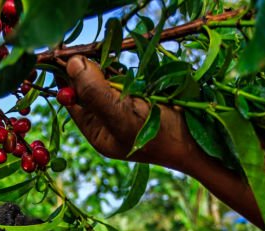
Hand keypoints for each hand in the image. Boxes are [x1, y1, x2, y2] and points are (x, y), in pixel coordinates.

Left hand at [61, 56, 195, 170]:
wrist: (198, 142)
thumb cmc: (158, 137)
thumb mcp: (122, 116)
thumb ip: (95, 93)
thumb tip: (72, 64)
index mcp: (96, 131)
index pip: (71, 100)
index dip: (66, 79)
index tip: (67, 57)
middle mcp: (106, 119)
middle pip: (86, 87)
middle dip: (86, 71)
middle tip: (90, 54)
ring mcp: (123, 106)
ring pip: (104, 79)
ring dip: (105, 68)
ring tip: (110, 66)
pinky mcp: (140, 94)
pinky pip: (123, 77)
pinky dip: (121, 69)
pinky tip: (124, 69)